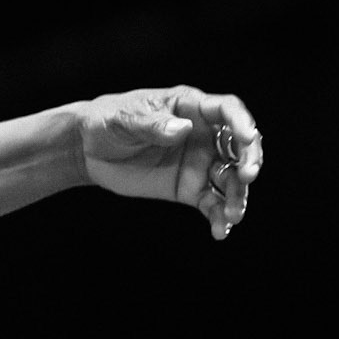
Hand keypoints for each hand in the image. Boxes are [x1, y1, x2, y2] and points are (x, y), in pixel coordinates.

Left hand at [78, 86, 262, 240]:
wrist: (89, 150)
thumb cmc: (107, 122)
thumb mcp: (122, 120)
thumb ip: (150, 124)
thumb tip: (181, 129)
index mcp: (190, 108)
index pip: (226, 110)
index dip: (241, 122)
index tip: (248, 138)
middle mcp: (202, 135)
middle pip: (239, 145)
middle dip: (249, 159)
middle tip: (247, 177)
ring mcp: (199, 163)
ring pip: (230, 178)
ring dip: (237, 196)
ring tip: (233, 215)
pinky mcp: (190, 189)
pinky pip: (212, 203)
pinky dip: (219, 217)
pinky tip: (220, 231)